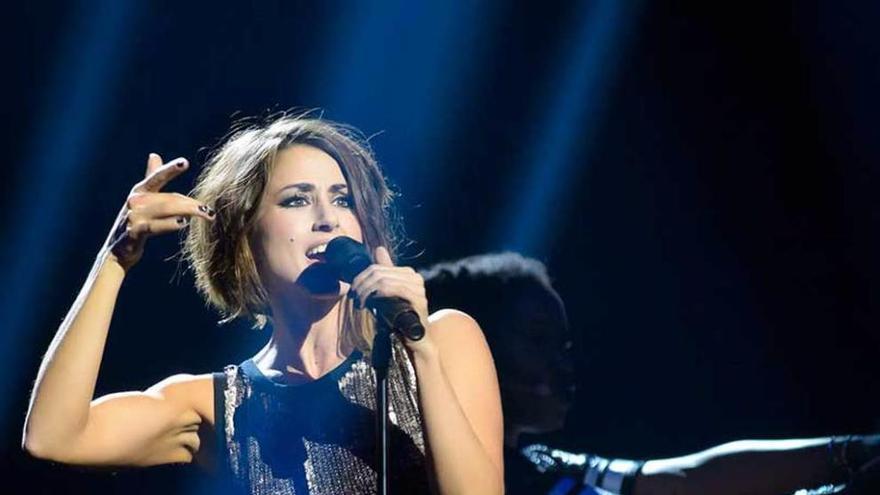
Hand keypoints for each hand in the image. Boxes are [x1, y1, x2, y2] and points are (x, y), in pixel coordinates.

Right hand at [106, 153, 214, 270]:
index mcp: (140, 190)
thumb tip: (154, 154)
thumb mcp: (142, 198)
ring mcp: (134, 216)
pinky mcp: (134, 232)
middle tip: (209, 210)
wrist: (117, 250)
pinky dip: (170, 224)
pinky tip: (183, 223)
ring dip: (187, 211)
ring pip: (165, 210)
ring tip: (205, 214)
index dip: (170, 169)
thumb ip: (151, 177)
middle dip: (191, 203)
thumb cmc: (136, 221)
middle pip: (169, 198)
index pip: (157, 177)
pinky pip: (155, 226)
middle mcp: (136, 200)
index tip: (184, 162)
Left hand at [349, 246, 432, 351]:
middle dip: (361, 285)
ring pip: (383, 280)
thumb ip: (385, 274)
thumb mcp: (388, 295)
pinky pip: (395, 289)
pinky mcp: (419, 299)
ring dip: (366, 291)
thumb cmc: (399, 320)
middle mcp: (415, 277)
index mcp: (408, 273)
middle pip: (379, 273)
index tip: (352, 293)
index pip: (377, 267)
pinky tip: (371, 303)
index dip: (361, 278)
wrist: (416, 341)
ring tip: (360, 304)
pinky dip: (378, 294)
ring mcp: (418, 288)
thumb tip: (379, 249)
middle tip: (354, 299)